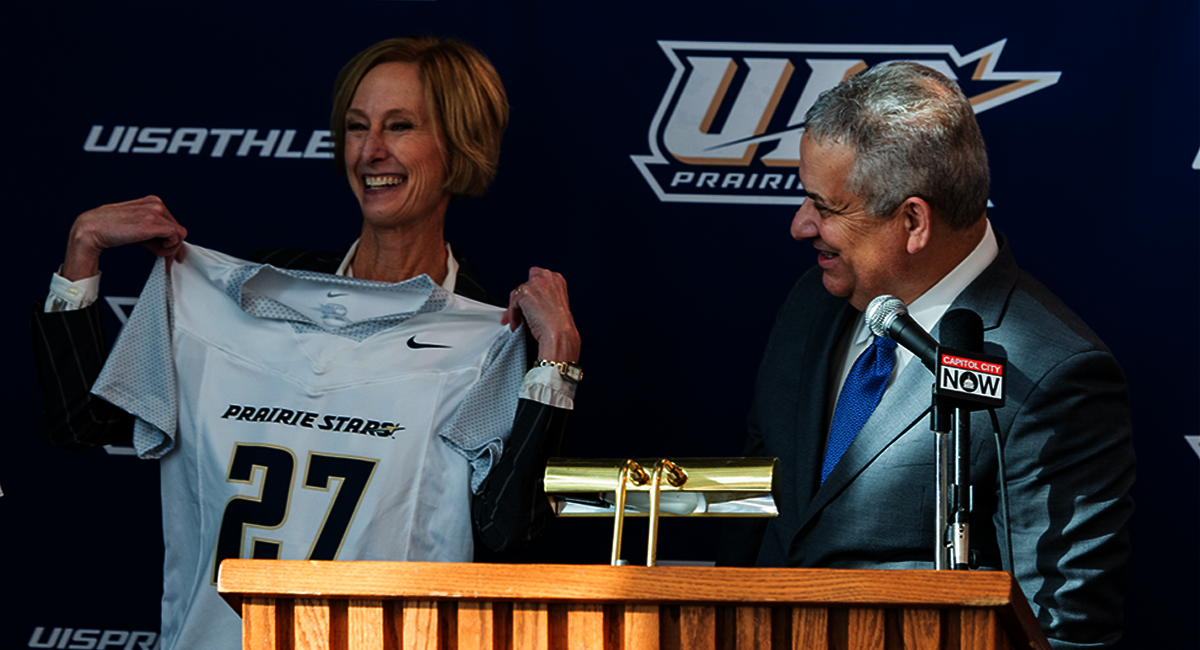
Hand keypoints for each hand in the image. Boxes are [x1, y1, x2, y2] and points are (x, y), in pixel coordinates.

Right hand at [61, 196, 187, 280]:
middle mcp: (155, 204)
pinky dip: (170, 248)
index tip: (169, 251)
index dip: (172, 239)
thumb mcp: (138, 229)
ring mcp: (154, 212)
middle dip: (173, 246)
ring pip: (179, 233)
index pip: (172, 222)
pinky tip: (159, 253)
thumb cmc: (110, 228)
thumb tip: (168, 247)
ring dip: (172, 249)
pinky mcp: (152, 222)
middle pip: (177, 228)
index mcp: (152, 202)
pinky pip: (175, 236)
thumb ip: (154, 236)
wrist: (92, 228)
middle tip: (165, 258)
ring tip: (159, 256)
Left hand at [501, 267, 580, 361]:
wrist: (560, 333)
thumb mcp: (555, 304)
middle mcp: (546, 278)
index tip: (530, 303)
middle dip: (521, 299)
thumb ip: (544, 297)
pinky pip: (513, 304)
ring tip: (518, 321)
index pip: (537, 278)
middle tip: (521, 312)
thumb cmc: (560, 324)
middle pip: (525, 285)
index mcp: (557, 279)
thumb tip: (530, 302)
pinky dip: (512, 315)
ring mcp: (535, 284)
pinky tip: (516, 324)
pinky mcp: (525, 293)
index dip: (532, 291)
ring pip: (517, 294)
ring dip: (515, 308)